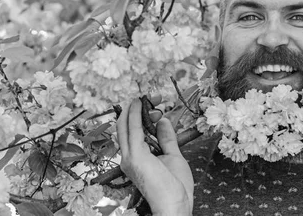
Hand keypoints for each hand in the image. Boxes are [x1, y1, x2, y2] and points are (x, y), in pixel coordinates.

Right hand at [116, 99, 193, 215]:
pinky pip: (133, 130)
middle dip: (138, 109)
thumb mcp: (173, 156)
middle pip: (126, 126)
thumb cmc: (176, 187)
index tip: (157, 107)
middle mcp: (128, 157)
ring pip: (126, 125)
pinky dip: (135, 114)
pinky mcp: (135, 157)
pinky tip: (139, 104)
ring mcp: (129, 157)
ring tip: (150, 98)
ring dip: (138, 109)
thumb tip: (163, 121)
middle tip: (153, 98)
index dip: (142, 116)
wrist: (175, 205)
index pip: (132, 132)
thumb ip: (167, 139)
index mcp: (135, 159)